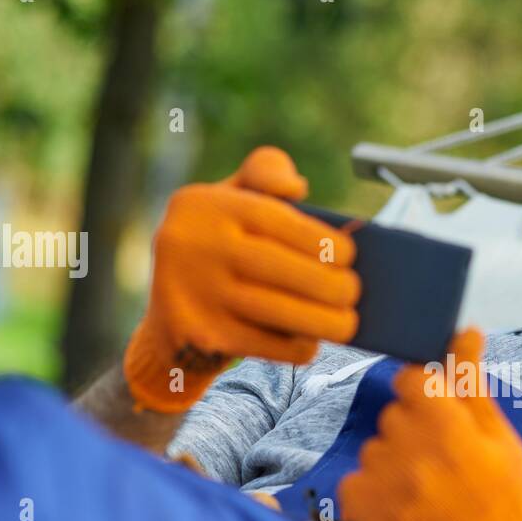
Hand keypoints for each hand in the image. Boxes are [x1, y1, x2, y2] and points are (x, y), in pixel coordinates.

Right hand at [124, 147, 359, 411]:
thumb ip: (263, 174)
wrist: (169, 324)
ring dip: (323, 320)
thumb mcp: (230, 201)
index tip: (348, 256)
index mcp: (203, 204)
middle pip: (277, 266)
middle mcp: (189, 243)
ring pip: (275, 309)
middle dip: (328, 284)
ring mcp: (191, 292)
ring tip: (347, 323)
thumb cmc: (218, 250)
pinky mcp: (199, 335)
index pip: (274, 218)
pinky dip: (296, 346)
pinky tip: (312, 341)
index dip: (320, 239)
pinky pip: (264, 343)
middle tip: (352, 293)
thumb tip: (296, 187)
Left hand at [338, 329, 521, 520]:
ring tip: (430, 495)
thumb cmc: (518, 505)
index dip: (427, 397)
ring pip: (374, 450)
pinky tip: (405, 511)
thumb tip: (464, 329)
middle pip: (392, 415)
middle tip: (447, 467)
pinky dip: (373, 494)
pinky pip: (354, 485)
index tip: (444, 419)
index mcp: (450, 427)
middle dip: (414, 431)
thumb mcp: (503, 440)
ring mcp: (387, 491)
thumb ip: (472, 384)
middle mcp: (413, 454)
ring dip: (393, 464)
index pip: (410, 379)